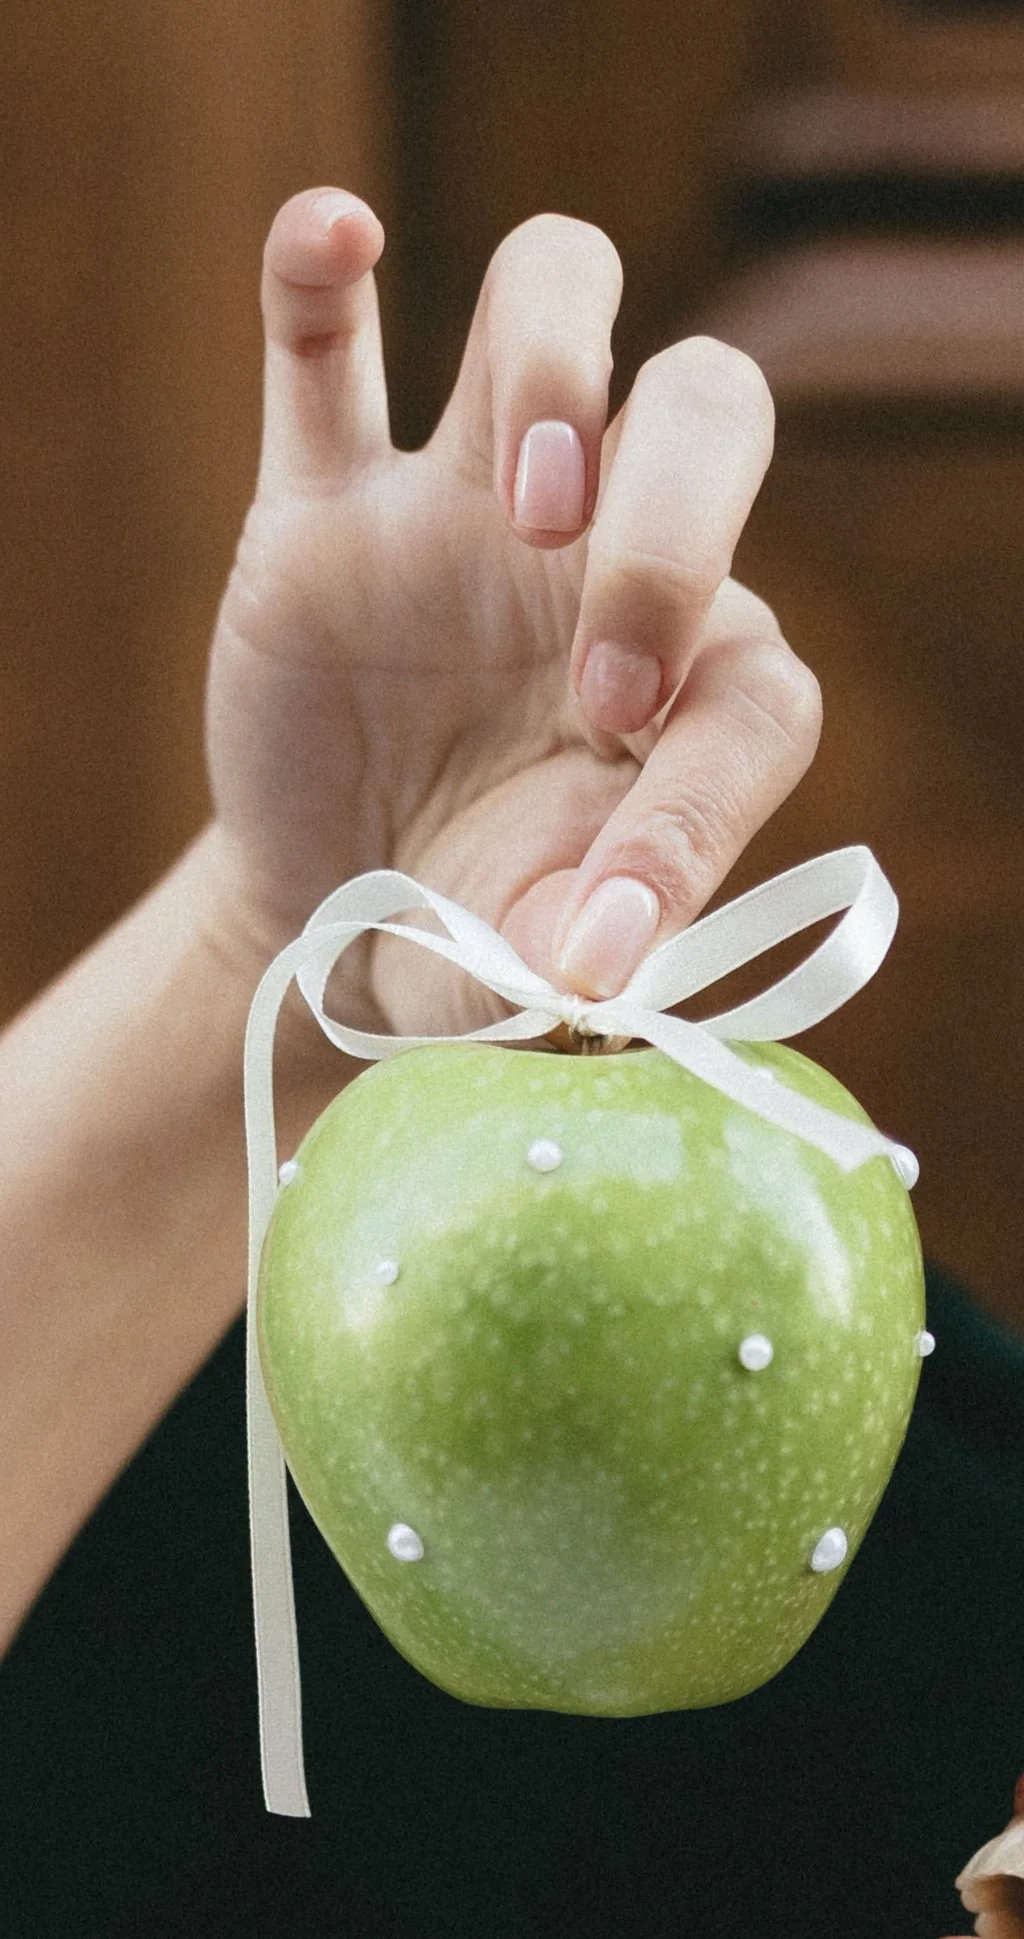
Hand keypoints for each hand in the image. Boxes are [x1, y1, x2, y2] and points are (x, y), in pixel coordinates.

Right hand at [204, 188, 819, 1042]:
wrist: (331, 910)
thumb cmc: (467, 929)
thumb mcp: (523, 969)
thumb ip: (577, 953)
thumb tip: (608, 956)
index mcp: (692, 687)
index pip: (761, 691)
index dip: (709, 803)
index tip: (614, 921)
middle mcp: (604, 561)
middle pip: (708, 410)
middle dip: (675, 523)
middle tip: (599, 683)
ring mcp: (463, 509)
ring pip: (551, 303)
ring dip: (556, 367)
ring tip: (525, 501)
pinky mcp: (326, 501)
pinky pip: (324, 350)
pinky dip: (319, 278)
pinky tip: (339, 237)